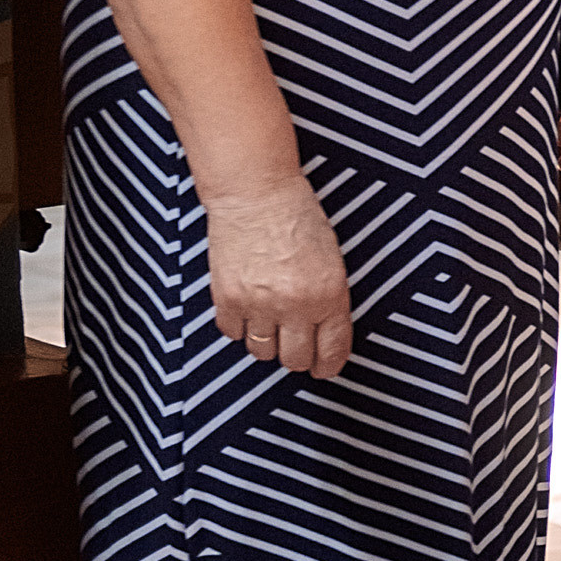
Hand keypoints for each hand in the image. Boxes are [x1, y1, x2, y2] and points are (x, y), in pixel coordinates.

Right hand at [206, 176, 351, 377]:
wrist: (255, 192)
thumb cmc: (297, 215)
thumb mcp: (331, 259)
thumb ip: (329, 299)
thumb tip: (324, 331)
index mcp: (329, 295)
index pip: (332, 351)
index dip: (328, 365)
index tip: (324, 368)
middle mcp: (294, 306)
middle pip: (294, 360)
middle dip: (298, 356)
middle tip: (295, 344)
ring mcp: (258, 305)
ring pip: (262, 352)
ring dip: (267, 341)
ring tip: (270, 320)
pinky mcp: (228, 299)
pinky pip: (233, 334)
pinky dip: (240, 327)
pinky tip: (247, 308)